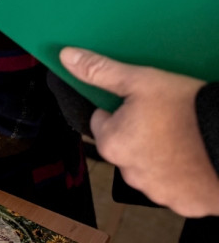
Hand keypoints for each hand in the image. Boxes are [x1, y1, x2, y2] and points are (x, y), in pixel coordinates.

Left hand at [60, 47, 218, 216]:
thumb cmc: (188, 111)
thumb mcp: (141, 81)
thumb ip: (101, 71)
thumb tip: (67, 58)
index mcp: (112, 143)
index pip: (101, 121)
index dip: (118, 108)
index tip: (139, 103)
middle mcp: (129, 173)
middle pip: (124, 146)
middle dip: (138, 133)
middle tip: (165, 118)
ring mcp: (158, 192)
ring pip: (149, 168)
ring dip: (159, 156)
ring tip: (183, 136)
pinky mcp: (185, 204)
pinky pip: (176, 187)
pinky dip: (182, 175)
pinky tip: (195, 158)